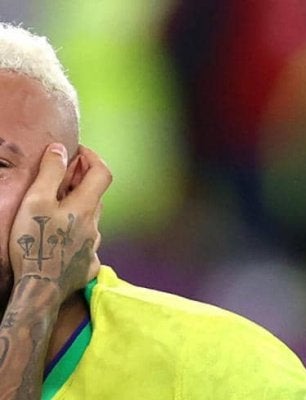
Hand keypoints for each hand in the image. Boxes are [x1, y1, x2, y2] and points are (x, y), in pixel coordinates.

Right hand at [0, 143, 110, 398]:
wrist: (40, 288)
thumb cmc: (35, 242)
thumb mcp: (36, 201)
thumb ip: (51, 173)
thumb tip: (61, 149)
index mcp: (86, 207)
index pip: (102, 172)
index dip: (92, 158)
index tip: (78, 152)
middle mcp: (96, 226)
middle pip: (96, 197)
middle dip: (82, 183)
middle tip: (60, 179)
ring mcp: (94, 248)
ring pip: (91, 221)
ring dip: (79, 210)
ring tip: (54, 210)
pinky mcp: (88, 267)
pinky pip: (86, 246)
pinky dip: (76, 236)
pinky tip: (59, 240)